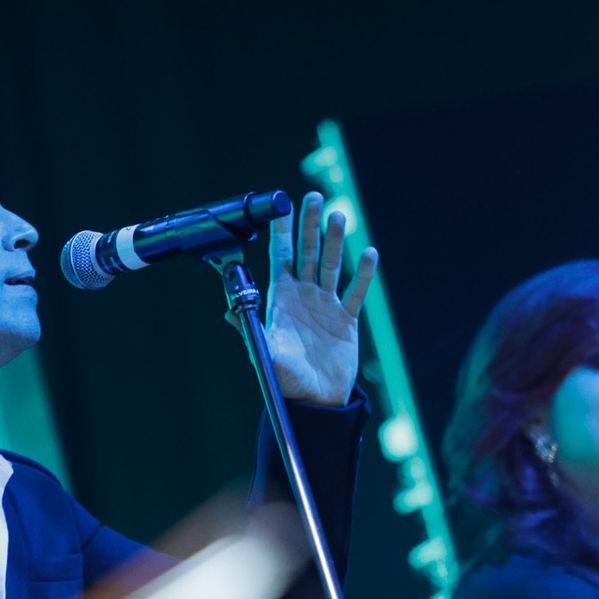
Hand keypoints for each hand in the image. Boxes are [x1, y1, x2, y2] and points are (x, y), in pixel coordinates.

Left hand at [262, 191, 378, 406]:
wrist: (314, 401)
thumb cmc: (284, 378)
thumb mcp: (264, 351)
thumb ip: (250, 330)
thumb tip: (229, 312)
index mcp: (280, 299)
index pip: (280, 257)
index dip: (281, 232)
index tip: (281, 206)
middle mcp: (303, 296)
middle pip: (307, 252)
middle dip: (310, 225)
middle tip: (314, 197)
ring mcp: (325, 305)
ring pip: (331, 265)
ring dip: (335, 241)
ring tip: (340, 216)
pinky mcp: (346, 319)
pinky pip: (355, 291)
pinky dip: (363, 273)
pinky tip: (368, 253)